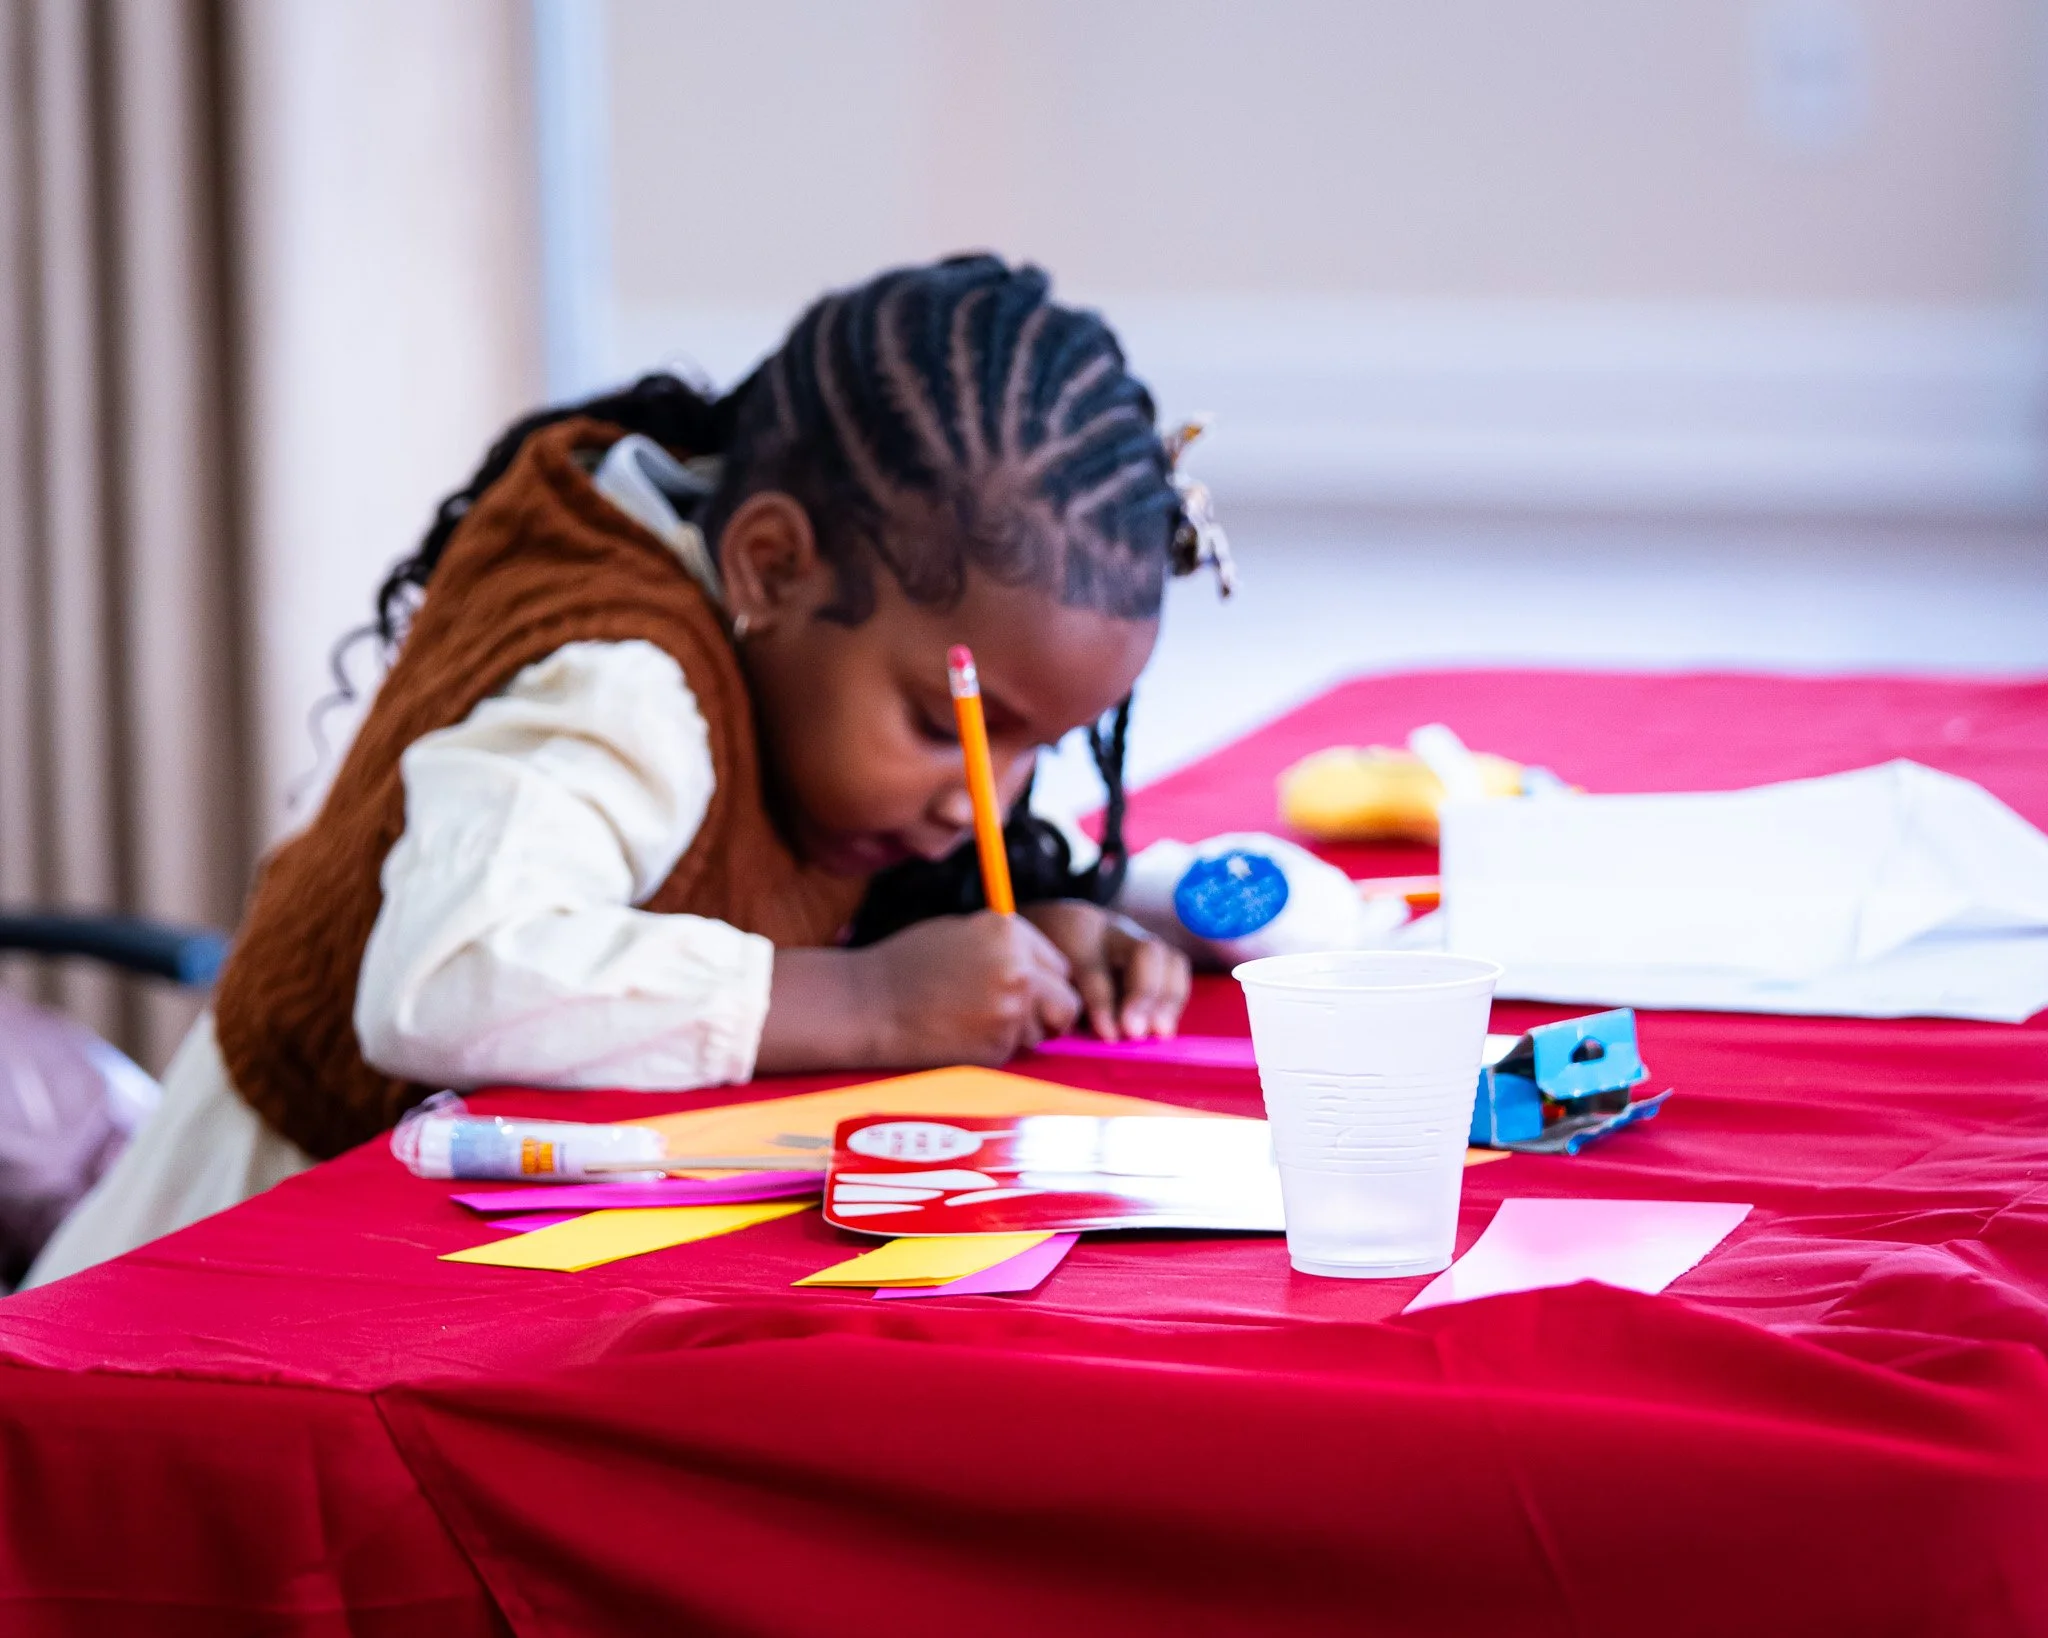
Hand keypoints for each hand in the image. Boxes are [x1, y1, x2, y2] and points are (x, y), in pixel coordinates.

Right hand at [759, 913, 1080, 1071]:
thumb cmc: (908, 965)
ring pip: (1042, 1032)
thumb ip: (1008, 946)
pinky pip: (1013, 1052)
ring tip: (975, 1021)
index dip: (1044, 981)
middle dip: (1048, 1013)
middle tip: (1016, 1017)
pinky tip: (961, 1035)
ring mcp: (1011, 1010)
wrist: (867, 1004)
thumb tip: (1046, 970)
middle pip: (1067, 1002)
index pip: (1061, 965)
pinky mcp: (997, 1046)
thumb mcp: (963, 932)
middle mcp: (1019, 969)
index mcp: (1011, 932)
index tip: (1022, 990)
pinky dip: (995, 1049)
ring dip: (1021, 1033)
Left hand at [1021, 899, 1191, 1041]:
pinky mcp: (1159, 955)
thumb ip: (1064, 1004)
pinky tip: (1164, 1027)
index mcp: (1079, 935)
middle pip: (1146, 952)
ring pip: (1171, 959)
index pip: (1095, 967)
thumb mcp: (1048, 980)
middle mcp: (1116, 933)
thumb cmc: (1054, 967)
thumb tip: (1096, 1037)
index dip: (1102, 1002)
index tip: (1108, 1034)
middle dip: (1145, 994)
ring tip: (1161, 1032)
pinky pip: (1178, 973)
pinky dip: (1174, 1000)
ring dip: (1169, 999)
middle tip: (1137, 1032)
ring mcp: (1142, 939)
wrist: (1066, 927)